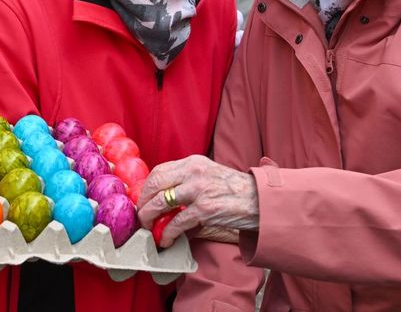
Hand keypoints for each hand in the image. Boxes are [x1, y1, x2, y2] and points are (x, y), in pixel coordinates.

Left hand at [137, 155, 258, 247]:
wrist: (258, 200)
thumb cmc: (234, 190)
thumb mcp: (209, 174)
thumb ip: (187, 179)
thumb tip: (164, 195)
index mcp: (193, 162)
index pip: (159, 170)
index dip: (147, 187)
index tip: (144, 199)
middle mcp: (194, 172)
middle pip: (155, 184)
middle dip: (144, 202)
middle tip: (142, 216)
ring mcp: (199, 190)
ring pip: (161, 202)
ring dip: (149, 218)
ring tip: (149, 228)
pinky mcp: (205, 209)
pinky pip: (177, 222)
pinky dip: (167, 233)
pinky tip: (166, 239)